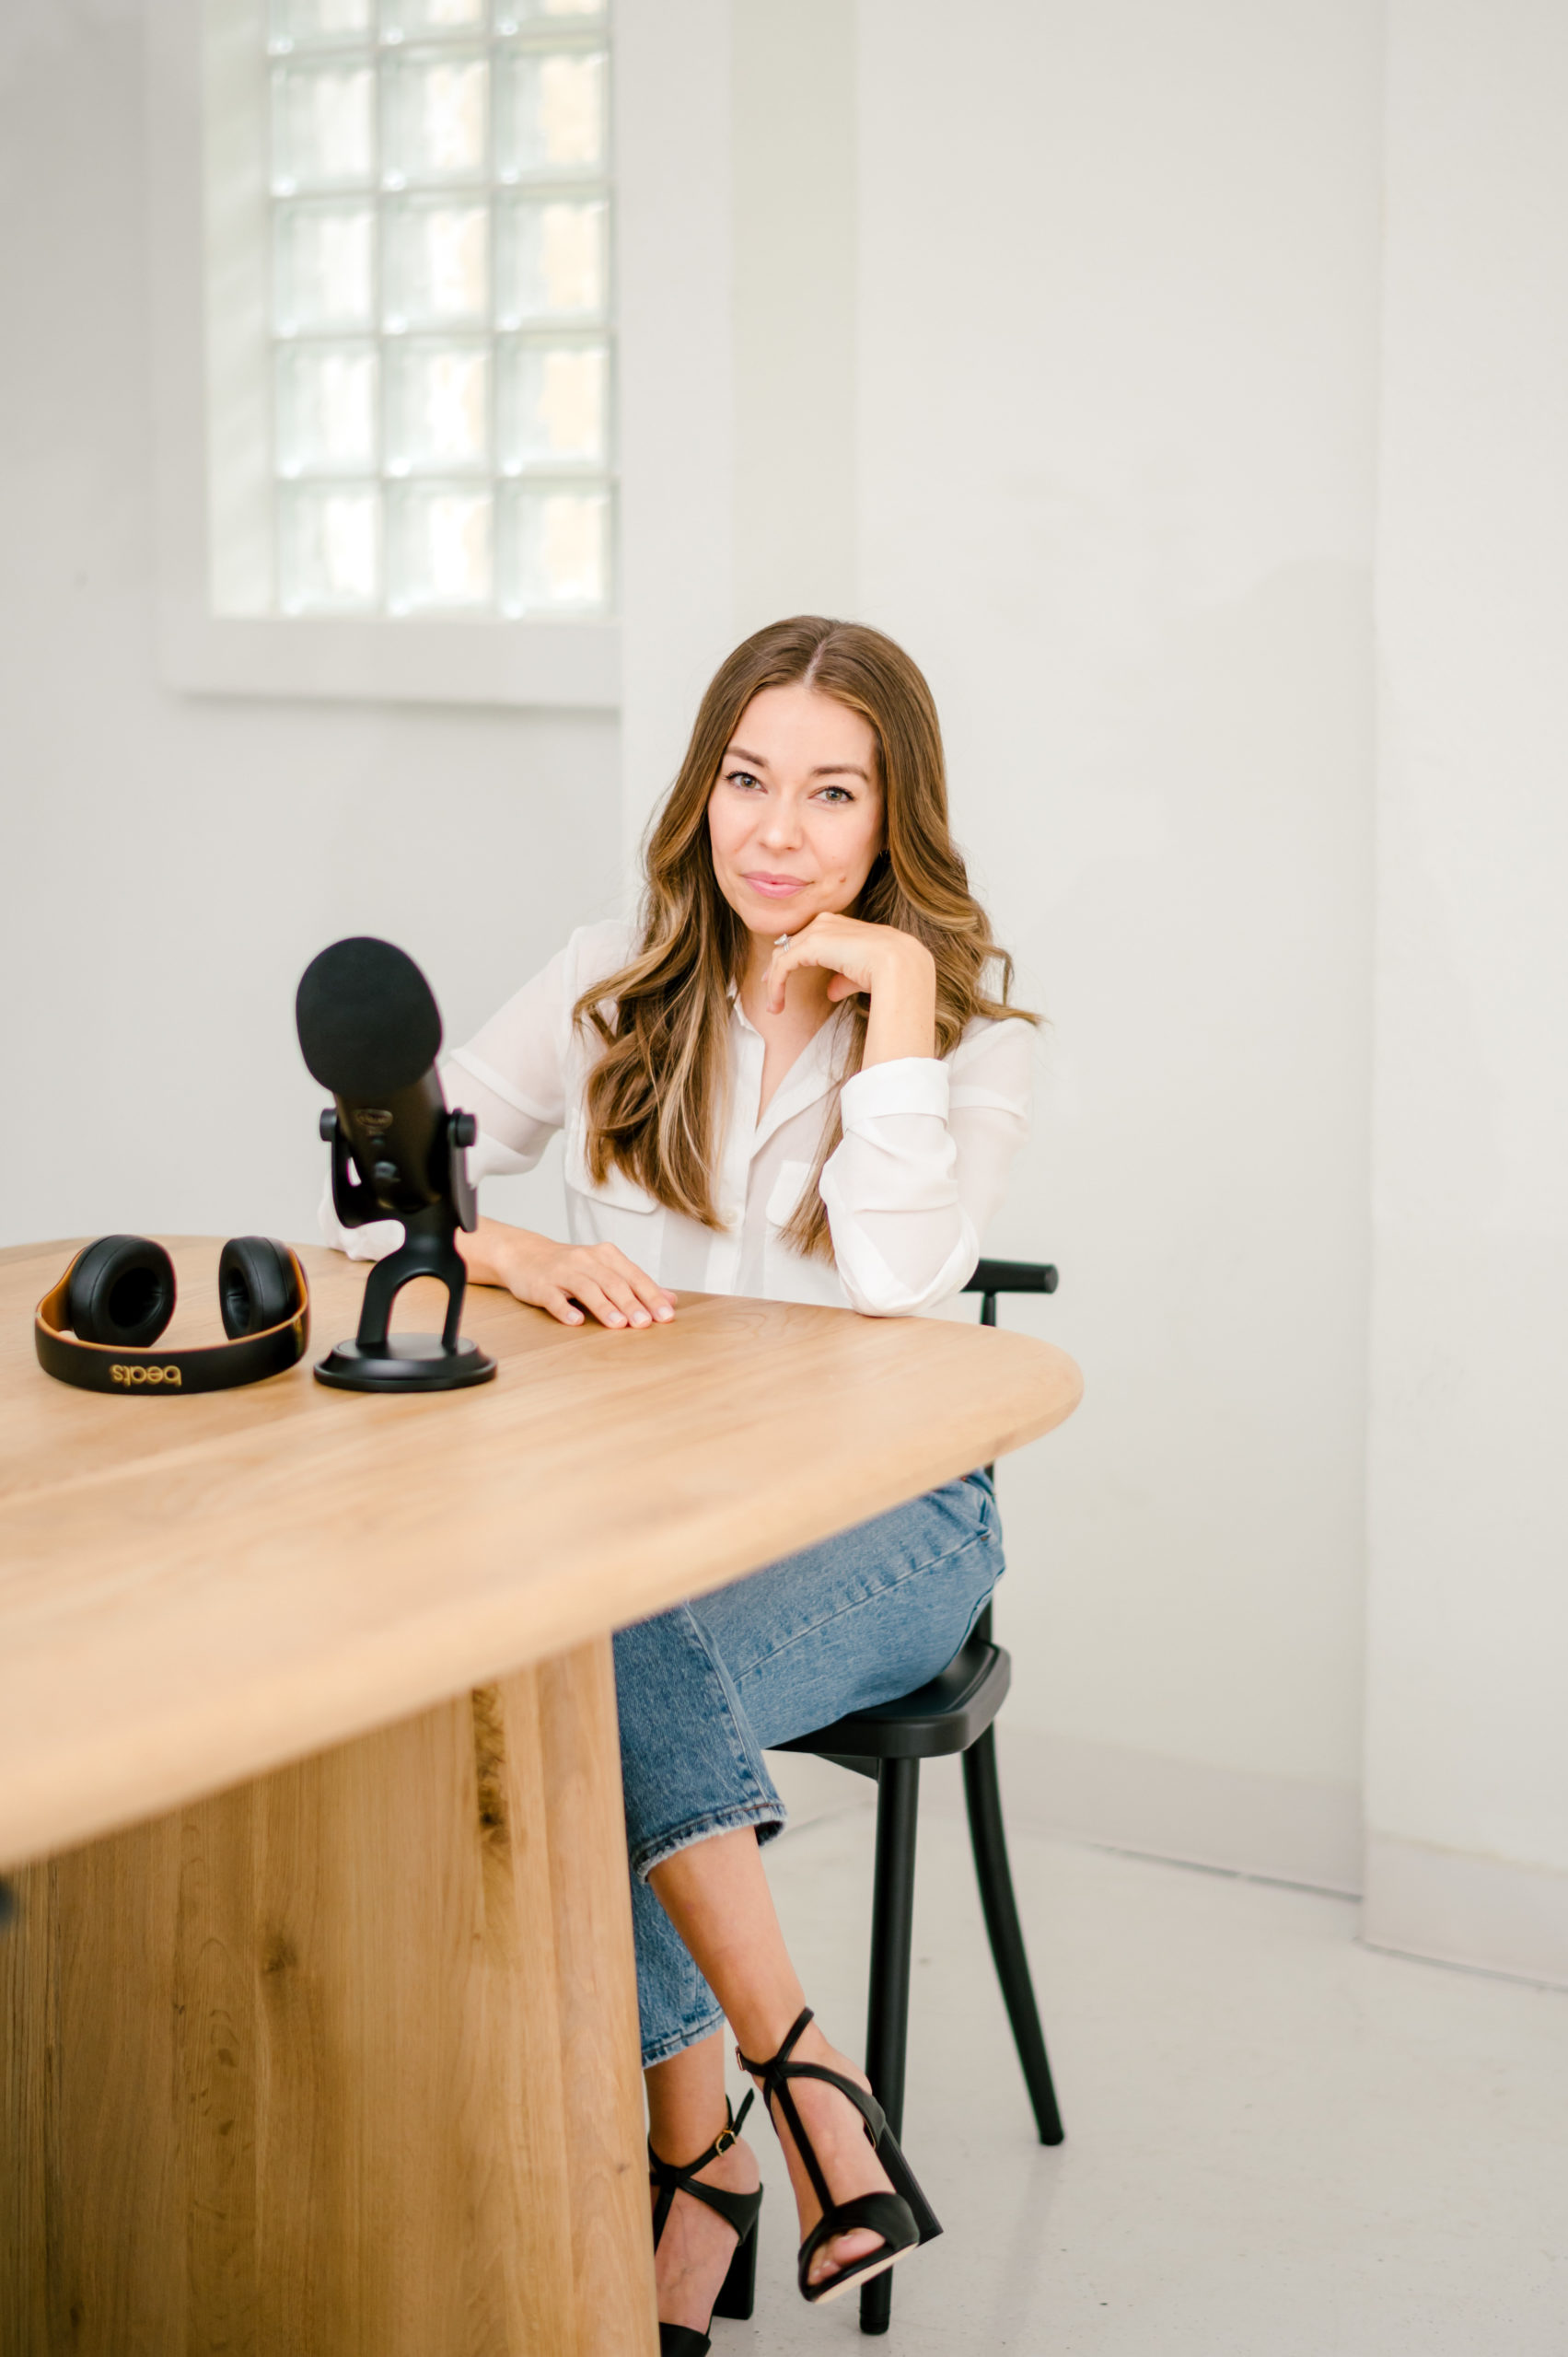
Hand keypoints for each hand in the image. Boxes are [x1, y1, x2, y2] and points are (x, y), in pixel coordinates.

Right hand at [459, 1219, 674, 1329]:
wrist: (525, 1255)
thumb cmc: (572, 1266)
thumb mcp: (606, 1269)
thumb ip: (636, 1284)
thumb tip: (671, 1300)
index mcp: (606, 1256)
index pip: (633, 1276)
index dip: (651, 1295)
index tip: (666, 1315)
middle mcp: (586, 1260)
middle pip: (612, 1282)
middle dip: (631, 1303)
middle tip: (646, 1323)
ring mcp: (562, 1272)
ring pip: (586, 1288)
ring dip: (604, 1306)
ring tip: (619, 1324)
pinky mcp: (541, 1286)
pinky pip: (554, 1298)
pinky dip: (565, 1309)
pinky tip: (575, 1321)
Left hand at [765, 913, 936, 1064]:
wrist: (900, 965)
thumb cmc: (891, 971)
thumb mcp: (863, 974)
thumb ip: (844, 979)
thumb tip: (831, 992)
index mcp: (842, 924)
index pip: (808, 938)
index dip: (793, 957)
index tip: (781, 977)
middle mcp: (827, 922)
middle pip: (791, 944)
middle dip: (777, 967)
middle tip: (770, 989)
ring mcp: (818, 932)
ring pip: (784, 955)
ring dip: (775, 982)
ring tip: (773, 1006)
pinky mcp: (810, 946)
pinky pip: (783, 965)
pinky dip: (776, 985)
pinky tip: (777, 1003)